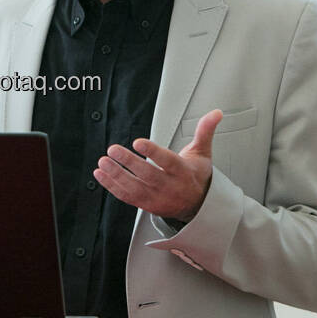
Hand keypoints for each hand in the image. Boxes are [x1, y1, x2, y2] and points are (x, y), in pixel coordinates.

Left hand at [93, 109, 222, 221]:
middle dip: (129, 163)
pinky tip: (100, 174)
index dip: (153, 152)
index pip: (168, 162)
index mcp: (184, 172)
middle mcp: (170, 187)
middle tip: (113, 149)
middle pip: (148, 175)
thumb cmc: (196, 175)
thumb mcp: (203, 152)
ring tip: (103, 161)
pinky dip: (112, 186)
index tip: (138, 142)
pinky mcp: (146, 205)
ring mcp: (157, 198)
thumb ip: (205, 131)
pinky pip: (127, 197)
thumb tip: (216, 112)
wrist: (198, 205)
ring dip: (116, 175)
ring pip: (134, 188)